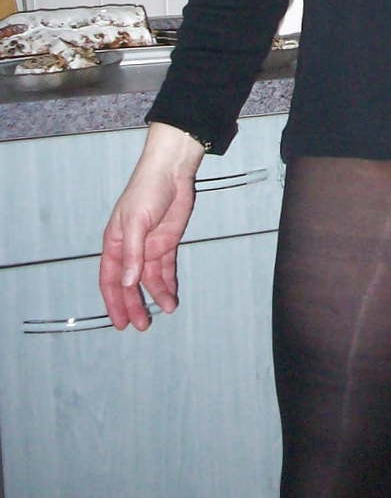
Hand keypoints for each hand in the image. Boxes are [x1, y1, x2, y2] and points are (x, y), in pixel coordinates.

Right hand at [99, 122, 204, 330]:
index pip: (110, 280)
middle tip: (142, 325)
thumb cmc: (146, 190)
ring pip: (149, 279)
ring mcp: (149, 247)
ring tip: (164, 311)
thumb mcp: (135, 222)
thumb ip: (133, 253)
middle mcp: (131, 249)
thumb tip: (129, 283)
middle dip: (134, 305)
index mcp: (114, 243)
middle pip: (130, 284)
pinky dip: (168, 283)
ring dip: (155, 295)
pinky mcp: (167, 243)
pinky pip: (165, 269)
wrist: (172, 172)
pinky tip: (171, 296)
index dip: (113, 302)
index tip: (120, 322)